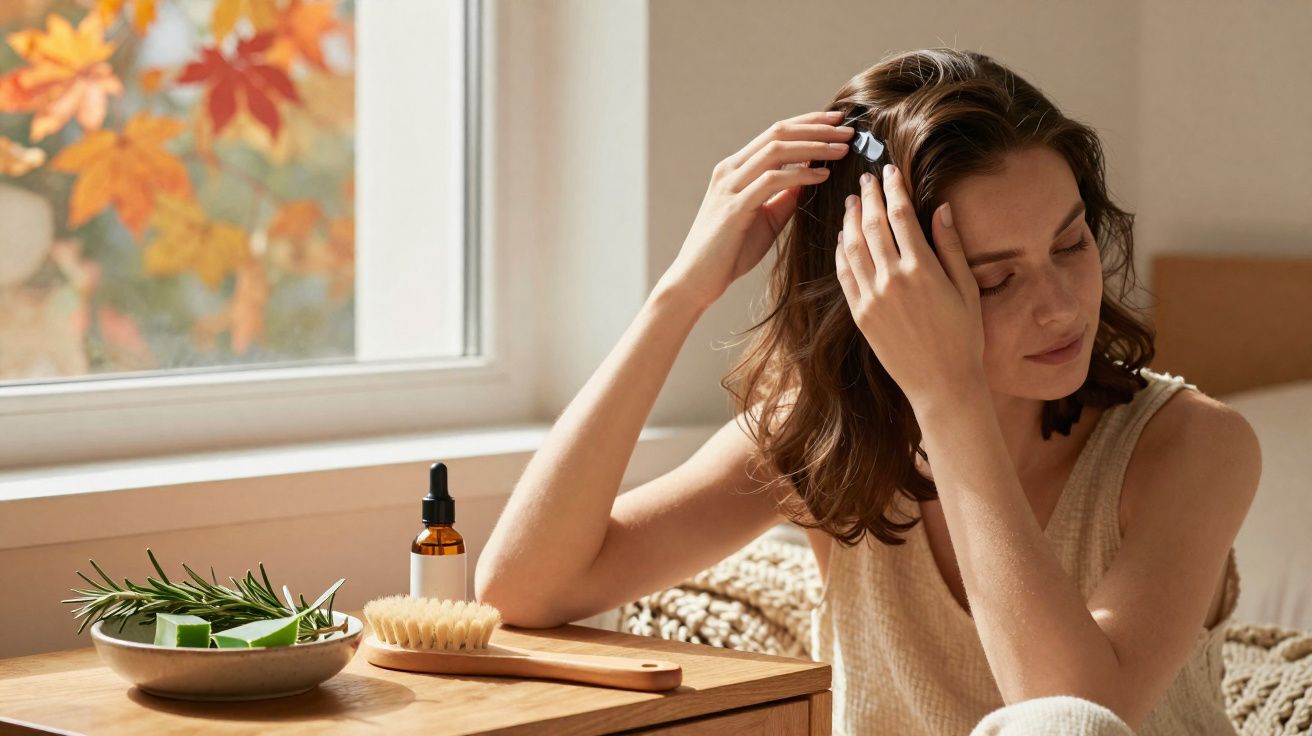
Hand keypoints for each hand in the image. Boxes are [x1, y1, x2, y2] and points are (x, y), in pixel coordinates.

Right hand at [659, 110, 854, 308]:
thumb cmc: (730, 251)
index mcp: (736, 168)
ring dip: (814, 146)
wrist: (697, 279)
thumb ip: (784, 195)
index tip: (838, 121)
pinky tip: (823, 175)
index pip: (775, 133)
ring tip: (842, 149)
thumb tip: (812, 177)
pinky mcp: (734, 207)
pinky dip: (801, 175)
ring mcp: (730, 186)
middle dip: (817, 128)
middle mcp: (730, 170)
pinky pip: (772, 181)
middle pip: (778, 133)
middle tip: (848, 129)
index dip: (808, 123)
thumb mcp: (765, 217)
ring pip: (776, 150)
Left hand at [834, 164, 985, 407]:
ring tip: (852, 202)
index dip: (892, 188)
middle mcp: (892, 280)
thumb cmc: (963, 337)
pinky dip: (841, 252)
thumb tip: (941, 207)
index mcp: (922, 269)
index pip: (900, 215)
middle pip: (872, 225)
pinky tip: (843, 238)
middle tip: (866, 178)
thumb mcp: (967, 289)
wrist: (941, 384)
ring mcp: (872, 298)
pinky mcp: (860, 315)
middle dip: (868, 197)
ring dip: (850, 220)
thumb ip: (951, 246)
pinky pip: (844, 275)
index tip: (889, 171)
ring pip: (853, 247)